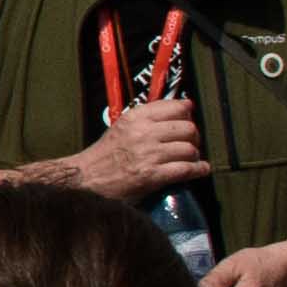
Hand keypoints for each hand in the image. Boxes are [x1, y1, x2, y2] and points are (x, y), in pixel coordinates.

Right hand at [71, 90, 208, 202]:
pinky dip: (198, 170)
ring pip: (189, 149)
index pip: (176, 107)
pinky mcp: (152, 175)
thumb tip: (184, 107)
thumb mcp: (123, 126)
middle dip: (193, 137)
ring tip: (190, 159)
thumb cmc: (106, 154)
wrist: (86, 179)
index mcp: (136, 117)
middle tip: (189, 143)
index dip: (187, 114)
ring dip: (194, 155)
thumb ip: (149, 117)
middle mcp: (144, 132)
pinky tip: (200, 170)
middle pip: (188, 128)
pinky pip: (186, 169)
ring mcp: (149, 154)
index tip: (187, 120)